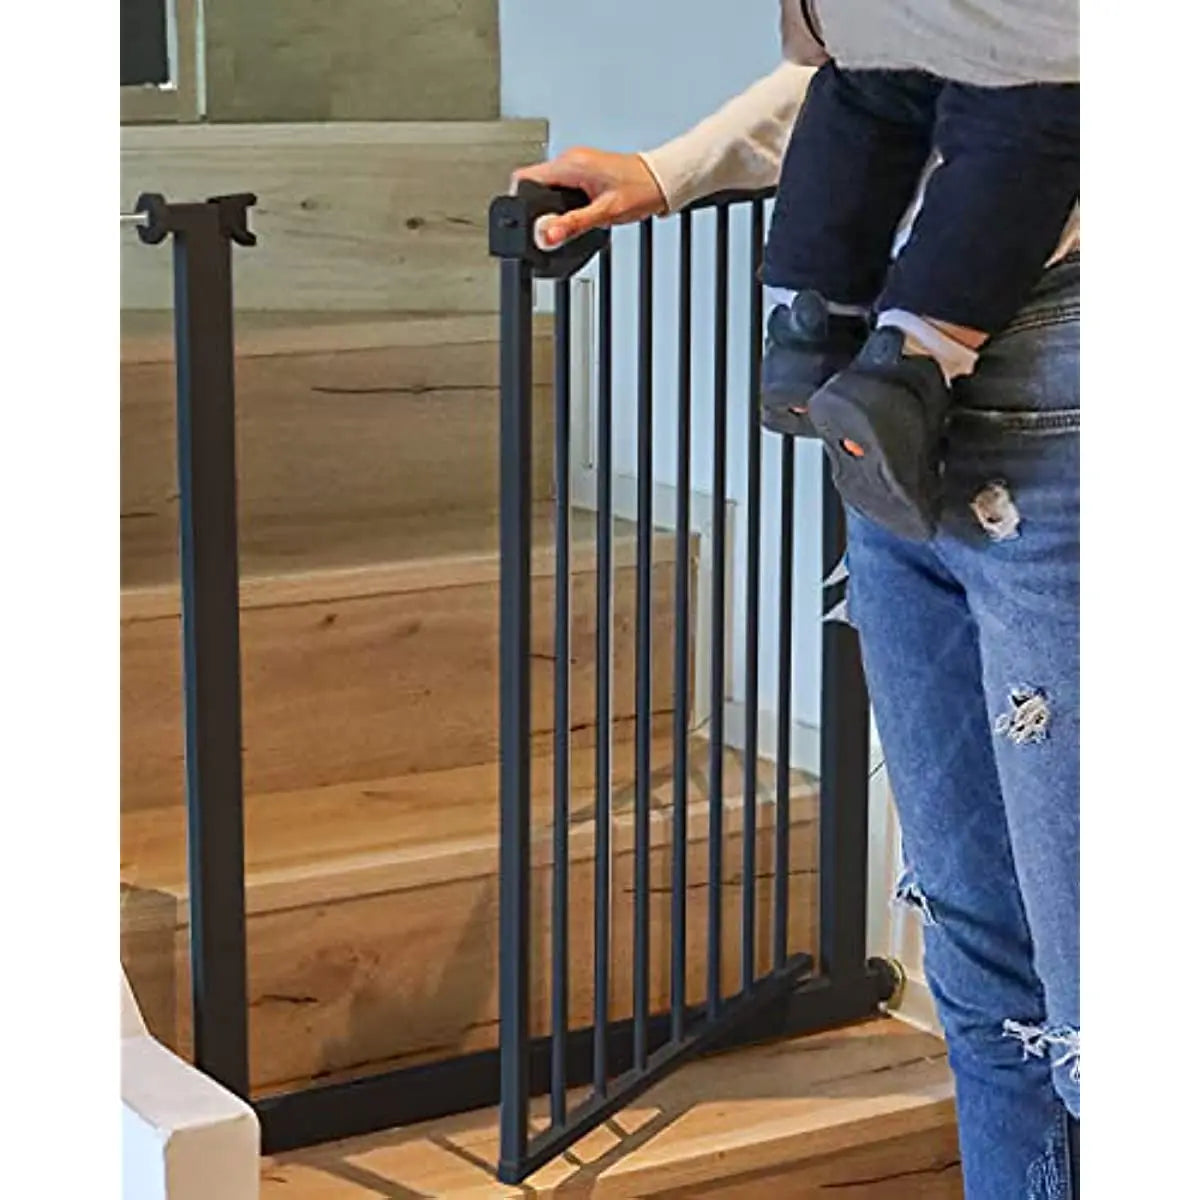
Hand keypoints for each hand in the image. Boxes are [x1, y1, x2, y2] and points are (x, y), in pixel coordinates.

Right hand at [511, 147, 667, 247]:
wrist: (661, 181)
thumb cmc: (641, 189)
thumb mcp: (605, 213)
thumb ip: (573, 225)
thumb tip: (548, 234)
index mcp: (571, 164)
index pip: (526, 177)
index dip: (520, 200)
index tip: (527, 221)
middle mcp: (571, 159)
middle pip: (534, 184)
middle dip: (536, 208)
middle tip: (550, 228)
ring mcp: (576, 163)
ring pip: (547, 186)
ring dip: (550, 206)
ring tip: (565, 222)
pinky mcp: (583, 171)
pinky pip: (561, 186)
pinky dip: (562, 203)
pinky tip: (576, 213)